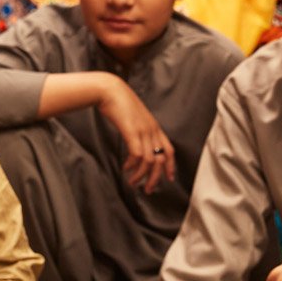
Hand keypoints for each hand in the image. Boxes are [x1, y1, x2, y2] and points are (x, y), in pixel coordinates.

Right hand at [95, 76, 175, 193]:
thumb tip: (135, 143)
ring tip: (132, 182)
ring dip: (141, 175)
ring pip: (149, 161)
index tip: (169, 178)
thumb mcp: (134, 117)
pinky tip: (126, 168)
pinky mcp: (132, 132)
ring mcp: (143, 131)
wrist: (110, 90)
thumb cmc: (119, 103)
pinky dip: (132, 165)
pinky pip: (137, 155)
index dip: (171, 166)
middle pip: (161, 160)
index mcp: (155, 127)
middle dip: (155, 178)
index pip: (170, 150)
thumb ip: (138, 129)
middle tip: (148, 190)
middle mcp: (152, 130)